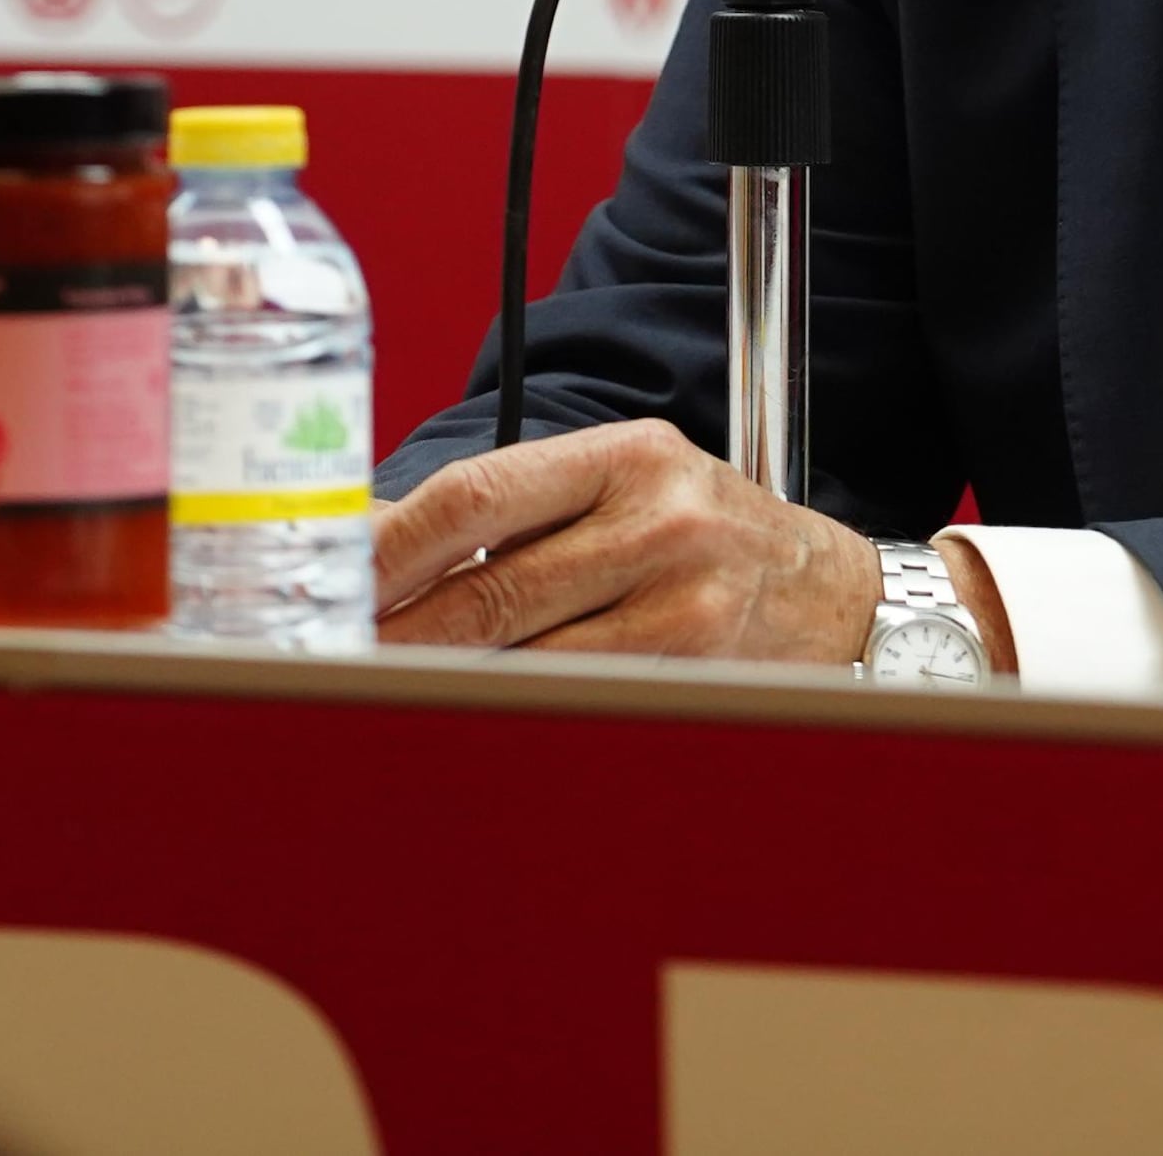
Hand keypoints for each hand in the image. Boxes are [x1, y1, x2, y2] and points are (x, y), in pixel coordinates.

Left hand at [373, 420, 883, 665]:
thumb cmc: (709, 536)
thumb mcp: (624, 486)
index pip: (475, 496)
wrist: (837, 596)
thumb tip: (377, 533)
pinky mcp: (691, 670)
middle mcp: (657, 518)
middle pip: (487, 588)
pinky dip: (509, 701)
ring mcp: (680, 600)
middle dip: (395, 631)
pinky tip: (470, 707)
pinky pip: (571, 693)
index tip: (326, 579)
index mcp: (627, 455)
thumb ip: (515, 506)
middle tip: (329, 657)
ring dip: (439, 677)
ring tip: (380, 686)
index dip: (388, 545)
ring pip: (521, 656)